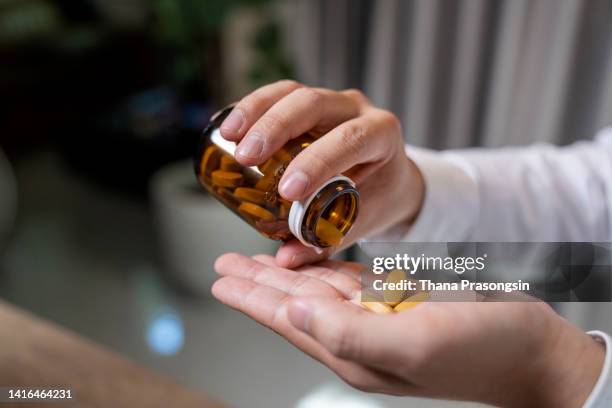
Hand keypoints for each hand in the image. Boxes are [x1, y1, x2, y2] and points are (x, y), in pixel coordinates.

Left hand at [213, 253, 604, 407]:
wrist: (532, 351)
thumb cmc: (481, 349)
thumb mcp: (411, 345)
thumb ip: (346, 333)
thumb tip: (293, 313)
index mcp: (352, 349)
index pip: (286, 319)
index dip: (250, 298)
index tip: (220, 279)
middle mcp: (357, 335)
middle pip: (291, 303)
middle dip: (256, 283)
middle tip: (225, 265)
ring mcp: (377, 318)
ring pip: (315, 291)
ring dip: (283, 274)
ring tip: (254, 260)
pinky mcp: (398, 303)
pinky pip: (347, 283)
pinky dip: (322, 269)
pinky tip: (308, 262)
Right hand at [219, 80, 424, 267]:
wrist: (391, 176)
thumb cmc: (380, 198)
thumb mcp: (364, 220)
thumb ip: (329, 240)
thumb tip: (286, 259)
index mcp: (381, 135)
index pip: (350, 139)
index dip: (317, 161)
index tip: (288, 190)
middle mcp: (357, 109)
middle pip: (314, 103)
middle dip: (277, 128)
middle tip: (246, 157)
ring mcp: (332, 102)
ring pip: (292, 92)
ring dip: (257, 110)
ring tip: (229, 135)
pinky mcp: (309, 103)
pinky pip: (278, 95)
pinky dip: (252, 107)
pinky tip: (229, 127)